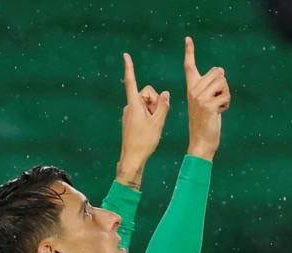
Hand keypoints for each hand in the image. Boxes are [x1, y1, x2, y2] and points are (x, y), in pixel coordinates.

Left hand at [117, 52, 169, 188]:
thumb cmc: (144, 141)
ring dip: (153, 110)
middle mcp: (130, 106)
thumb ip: (163, 105)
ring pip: (146, 103)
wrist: (133, 158)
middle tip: (156, 117)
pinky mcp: (130, 120)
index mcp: (134, 104)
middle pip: (147, 93)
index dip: (130, 68)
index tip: (126, 55)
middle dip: (154, 101)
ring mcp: (129, 113)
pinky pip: (143, 111)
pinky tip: (149, 130)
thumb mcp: (158, 122)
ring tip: (152, 125)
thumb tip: (165, 93)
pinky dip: (149, 116)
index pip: (131, 81)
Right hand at [184, 36, 229, 161]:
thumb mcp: (208, 102)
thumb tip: (220, 69)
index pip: (189, 66)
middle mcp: (193, 91)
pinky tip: (218, 114)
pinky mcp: (207, 105)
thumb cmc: (206, 123)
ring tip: (216, 108)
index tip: (188, 39)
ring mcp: (199, 98)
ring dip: (225, 96)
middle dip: (223, 86)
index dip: (189, 52)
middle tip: (215, 102)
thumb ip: (213, 86)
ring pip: (223, 82)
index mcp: (191, 88)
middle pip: (217, 72)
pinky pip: (226, 96)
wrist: (201, 142)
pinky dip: (226, 105)